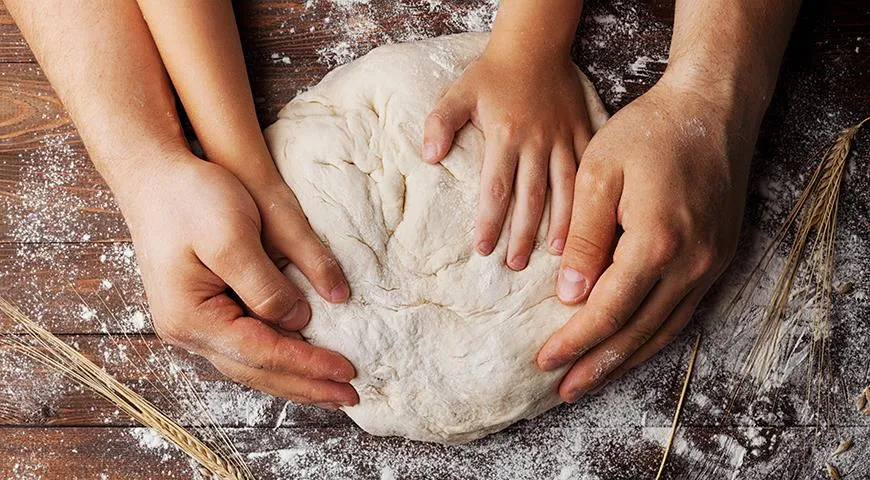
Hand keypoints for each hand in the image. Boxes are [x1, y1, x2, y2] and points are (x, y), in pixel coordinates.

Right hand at [117, 151, 357, 408]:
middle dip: (306, 386)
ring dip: (294, 379)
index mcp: (192, 317)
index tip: (347, 371)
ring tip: (332, 390)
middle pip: (257, 371)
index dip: (308, 364)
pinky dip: (279, 358)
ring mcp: (195, 324)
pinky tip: (302, 362)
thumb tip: (299, 321)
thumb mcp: (231, 236)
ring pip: (252, 365)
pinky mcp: (206, 310)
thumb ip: (265, 284)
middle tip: (351, 397)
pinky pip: (248, 346)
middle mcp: (189, 331)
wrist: (153, 176)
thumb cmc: (188, 198)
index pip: (261, 353)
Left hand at [422, 45, 591, 269]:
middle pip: (530, 198)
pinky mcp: (583, 132)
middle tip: (514, 264)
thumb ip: (440, 123)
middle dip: (522, 234)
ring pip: (565, 189)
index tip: (483, 249)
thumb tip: (429, 157)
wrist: (535, 44)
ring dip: (561, 224)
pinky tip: (590, 221)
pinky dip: (590, 197)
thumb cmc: (493, 73)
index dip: (490, 221)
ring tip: (558, 256)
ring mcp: (563, 138)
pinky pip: (589, 169)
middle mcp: (536, 142)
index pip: (496, 189)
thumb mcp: (459, 92)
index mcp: (505, 136)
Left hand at [536, 75, 757, 401]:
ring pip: (663, 329)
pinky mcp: (717, 258)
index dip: (574, 340)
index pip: (608, 310)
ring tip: (591, 381)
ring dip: (626, 360)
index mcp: (656, 242)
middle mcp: (691, 263)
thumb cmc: (648, 133)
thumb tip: (569, 295)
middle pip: (637, 332)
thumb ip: (583, 239)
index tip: (544, 361)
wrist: (711, 108)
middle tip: (564, 390)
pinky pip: (682, 312)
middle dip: (597, 365)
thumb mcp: (598, 176)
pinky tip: (631, 348)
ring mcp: (710, 263)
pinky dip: (652, 336)